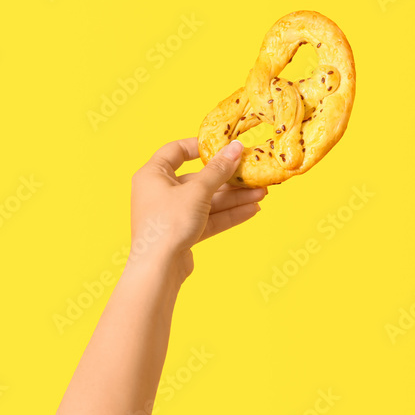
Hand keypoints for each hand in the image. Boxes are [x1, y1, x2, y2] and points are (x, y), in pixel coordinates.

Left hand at [129, 138, 265, 278]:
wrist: (158, 269)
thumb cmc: (169, 222)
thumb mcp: (198, 191)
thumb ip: (219, 170)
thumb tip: (235, 148)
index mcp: (153, 174)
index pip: (176, 151)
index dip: (200, 146)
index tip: (223, 146)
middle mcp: (160, 192)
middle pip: (199, 179)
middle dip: (229, 180)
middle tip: (252, 175)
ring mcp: (172, 213)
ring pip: (207, 201)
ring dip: (234, 198)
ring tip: (261, 194)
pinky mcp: (183, 232)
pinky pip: (208, 218)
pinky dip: (228, 214)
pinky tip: (251, 210)